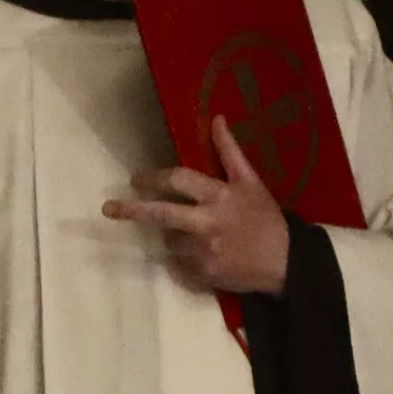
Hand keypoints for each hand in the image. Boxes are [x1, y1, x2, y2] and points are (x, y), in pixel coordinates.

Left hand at [103, 116, 292, 296]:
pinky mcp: (202, 274)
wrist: (285, 262)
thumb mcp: (251, 181)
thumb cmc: (265, 218)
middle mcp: (207, 223)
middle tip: (107, 208)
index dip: (154, 178)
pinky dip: (184, 257)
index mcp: (219, 196)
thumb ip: (229, 151)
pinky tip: (204, 253)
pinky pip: (179, 263)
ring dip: (174, 235)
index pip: (179, 181)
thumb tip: (217, 119)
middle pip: (161, 215)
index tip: (136, 179)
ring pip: (170, 240)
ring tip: (197, 234)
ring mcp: (203, 251)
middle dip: (132, 210)